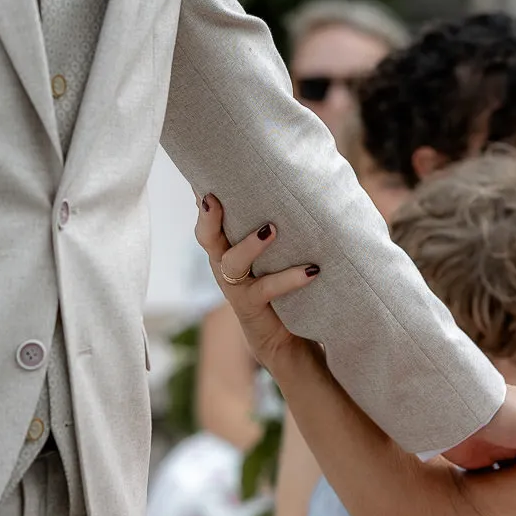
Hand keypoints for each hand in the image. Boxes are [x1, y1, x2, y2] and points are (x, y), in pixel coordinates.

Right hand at [195, 196, 318, 377]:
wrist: (287, 340)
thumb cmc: (285, 283)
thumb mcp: (277, 251)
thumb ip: (277, 223)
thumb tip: (301, 180)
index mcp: (227, 247)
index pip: (210, 218)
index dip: (202, 199)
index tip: (202, 175)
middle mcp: (224, 265)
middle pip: (206, 238)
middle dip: (207, 217)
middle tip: (212, 197)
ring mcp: (235, 288)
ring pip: (232, 263)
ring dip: (250, 244)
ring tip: (272, 229)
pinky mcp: (252, 308)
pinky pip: (267, 289)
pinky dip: (290, 278)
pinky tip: (312, 270)